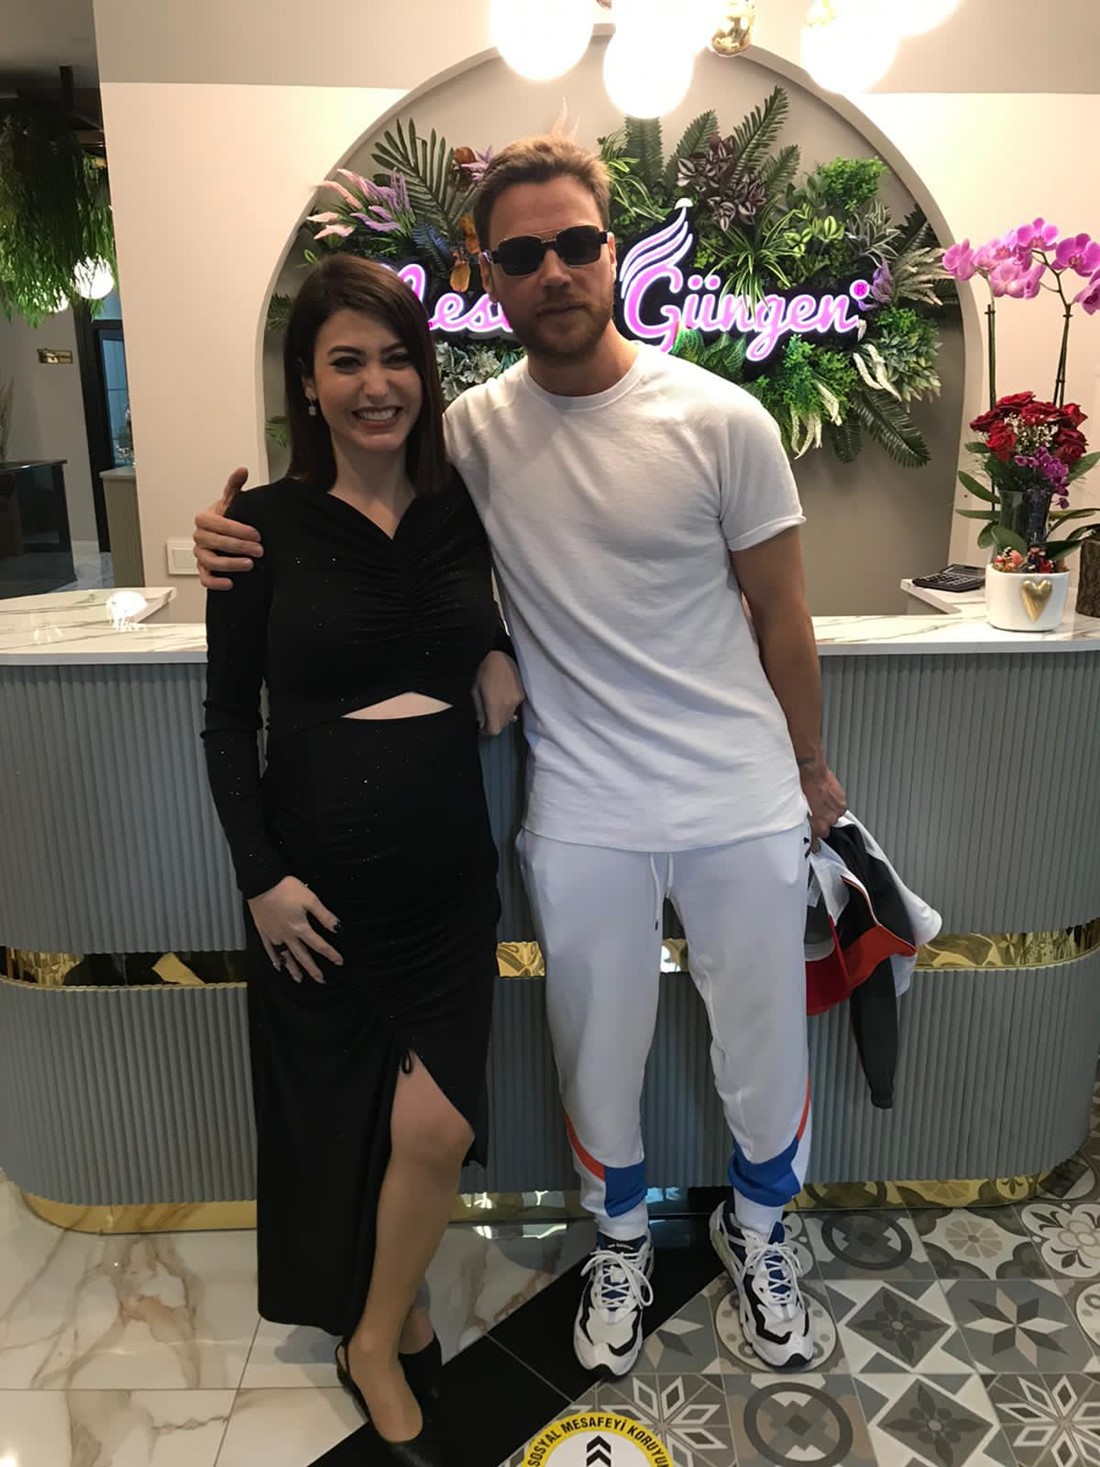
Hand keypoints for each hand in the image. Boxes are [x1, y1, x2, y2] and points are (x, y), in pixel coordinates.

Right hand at [194, 467, 263, 589]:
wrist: (224, 535)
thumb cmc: (228, 518)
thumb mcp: (232, 502)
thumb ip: (235, 487)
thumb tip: (242, 470)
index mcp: (204, 519)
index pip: (218, 524)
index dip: (237, 529)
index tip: (256, 534)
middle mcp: (199, 537)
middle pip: (216, 543)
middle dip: (239, 546)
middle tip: (259, 549)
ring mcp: (200, 554)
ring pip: (210, 562)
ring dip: (231, 564)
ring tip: (250, 564)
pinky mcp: (203, 570)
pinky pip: (205, 579)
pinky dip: (216, 582)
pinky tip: (231, 583)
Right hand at [247, 876, 341, 983]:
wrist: (262, 883)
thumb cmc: (286, 889)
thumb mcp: (310, 899)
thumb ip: (324, 915)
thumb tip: (337, 928)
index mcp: (300, 927)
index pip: (319, 945)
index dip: (331, 954)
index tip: (339, 961)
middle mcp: (288, 935)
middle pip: (302, 956)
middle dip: (313, 969)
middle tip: (321, 979)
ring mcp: (274, 935)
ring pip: (286, 956)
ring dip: (294, 969)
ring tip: (299, 979)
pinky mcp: (264, 931)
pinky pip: (270, 950)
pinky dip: (274, 959)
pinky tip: (278, 966)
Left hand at [472, 650, 524, 735]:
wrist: (502, 655)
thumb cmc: (485, 671)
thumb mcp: (475, 690)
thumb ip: (479, 710)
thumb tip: (481, 724)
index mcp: (494, 704)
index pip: (494, 730)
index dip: (487, 732)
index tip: (482, 727)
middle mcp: (507, 705)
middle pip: (502, 726)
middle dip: (493, 724)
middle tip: (486, 717)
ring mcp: (517, 700)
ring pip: (509, 718)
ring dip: (501, 717)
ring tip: (494, 706)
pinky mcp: (522, 695)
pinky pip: (514, 709)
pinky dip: (508, 709)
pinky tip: (502, 699)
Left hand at [799, 760, 846, 848]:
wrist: (810, 772)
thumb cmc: (801, 787)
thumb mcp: (795, 809)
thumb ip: (801, 822)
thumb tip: (799, 827)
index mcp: (812, 826)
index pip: (814, 844)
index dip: (813, 844)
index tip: (813, 846)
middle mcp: (825, 822)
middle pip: (824, 831)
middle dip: (821, 824)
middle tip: (815, 813)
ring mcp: (835, 814)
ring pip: (833, 819)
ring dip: (828, 813)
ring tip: (820, 802)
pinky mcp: (842, 805)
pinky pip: (839, 810)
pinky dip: (834, 805)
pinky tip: (826, 798)